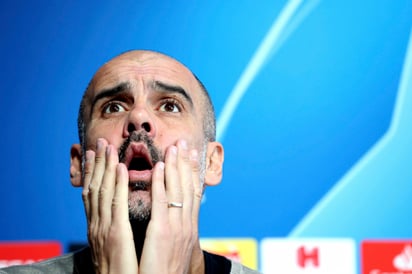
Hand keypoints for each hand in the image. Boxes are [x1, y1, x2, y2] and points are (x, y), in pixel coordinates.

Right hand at [82, 138, 136, 273]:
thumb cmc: (120, 271)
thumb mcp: (113, 246)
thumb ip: (113, 228)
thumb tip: (116, 215)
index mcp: (98, 227)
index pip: (93, 195)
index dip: (92, 173)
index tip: (94, 154)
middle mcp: (97, 225)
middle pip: (95, 188)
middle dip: (97, 164)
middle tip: (100, 142)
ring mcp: (104, 229)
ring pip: (103, 191)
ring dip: (105, 167)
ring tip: (108, 147)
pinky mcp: (116, 235)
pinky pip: (117, 205)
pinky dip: (118, 185)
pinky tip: (120, 168)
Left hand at [139, 139, 203, 273]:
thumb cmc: (166, 273)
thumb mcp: (176, 249)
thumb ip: (176, 232)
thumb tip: (174, 221)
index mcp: (189, 229)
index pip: (193, 194)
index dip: (193, 173)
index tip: (192, 155)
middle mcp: (186, 225)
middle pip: (188, 188)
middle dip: (186, 163)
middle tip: (184, 143)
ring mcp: (176, 227)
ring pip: (178, 190)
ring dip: (175, 166)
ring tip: (174, 147)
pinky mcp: (162, 232)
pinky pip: (162, 202)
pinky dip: (161, 183)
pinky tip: (159, 167)